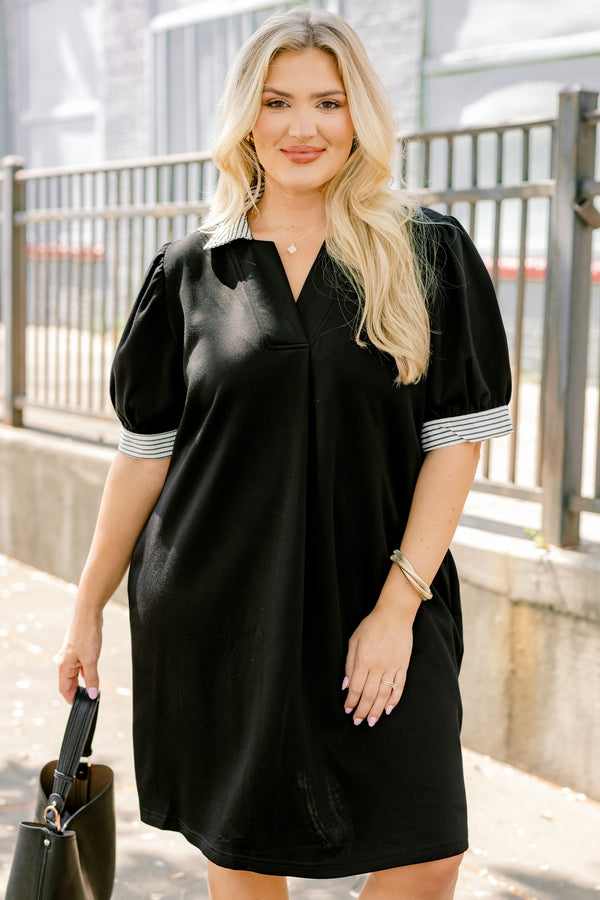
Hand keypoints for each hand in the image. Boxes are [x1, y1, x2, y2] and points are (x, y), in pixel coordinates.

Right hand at [57, 604, 102, 703]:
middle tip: (90, 699)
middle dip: (78, 691)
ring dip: (83, 681)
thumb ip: (92, 679)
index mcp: (64, 666)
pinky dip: (85, 671)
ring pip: (75, 673)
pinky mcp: (78, 649)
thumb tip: (93, 695)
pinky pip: (80, 665)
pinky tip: (93, 673)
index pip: (64, 689)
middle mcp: (64, 661)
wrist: (88, 615)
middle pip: (69, 682)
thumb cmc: (86, 636)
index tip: (81, 706)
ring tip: (93, 689)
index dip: (72, 699)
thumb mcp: (91, 661)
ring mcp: (71, 655)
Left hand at [342, 573, 420, 726]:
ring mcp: (393, 667)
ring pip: (384, 695)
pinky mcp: (404, 665)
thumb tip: (346, 686)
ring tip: (372, 721)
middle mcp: (378, 666)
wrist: (395, 614)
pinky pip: (399, 687)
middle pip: (369, 695)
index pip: (356, 688)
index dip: (351, 702)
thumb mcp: (354, 641)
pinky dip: (394, 700)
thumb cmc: (371, 625)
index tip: (347, 710)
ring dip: (377, 710)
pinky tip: (388, 709)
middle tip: (358, 722)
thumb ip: (349, 664)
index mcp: (364, 660)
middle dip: (362, 711)